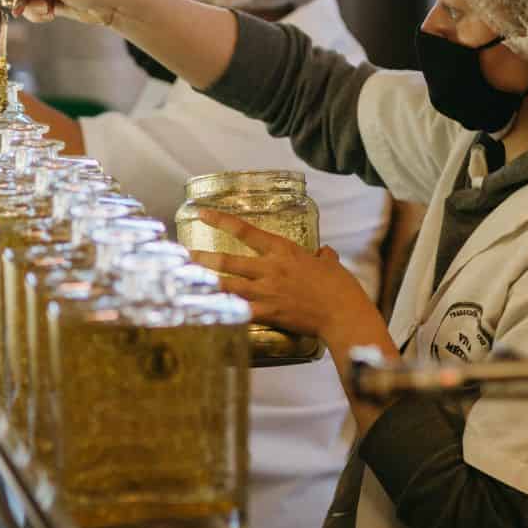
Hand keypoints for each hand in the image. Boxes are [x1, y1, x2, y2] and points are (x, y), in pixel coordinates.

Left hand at [188, 208, 382, 344]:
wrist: (344, 314)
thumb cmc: (340, 288)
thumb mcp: (331, 265)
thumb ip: (323, 258)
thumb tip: (324, 255)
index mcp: (283, 251)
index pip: (246, 231)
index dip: (221, 220)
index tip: (202, 213)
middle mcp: (270, 268)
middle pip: (228, 260)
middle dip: (202, 257)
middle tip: (183, 254)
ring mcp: (267, 291)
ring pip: (227, 285)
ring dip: (206, 282)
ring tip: (186, 280)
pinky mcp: (268, 313)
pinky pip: (239, 312)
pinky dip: (223, 311)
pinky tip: (206, 311)